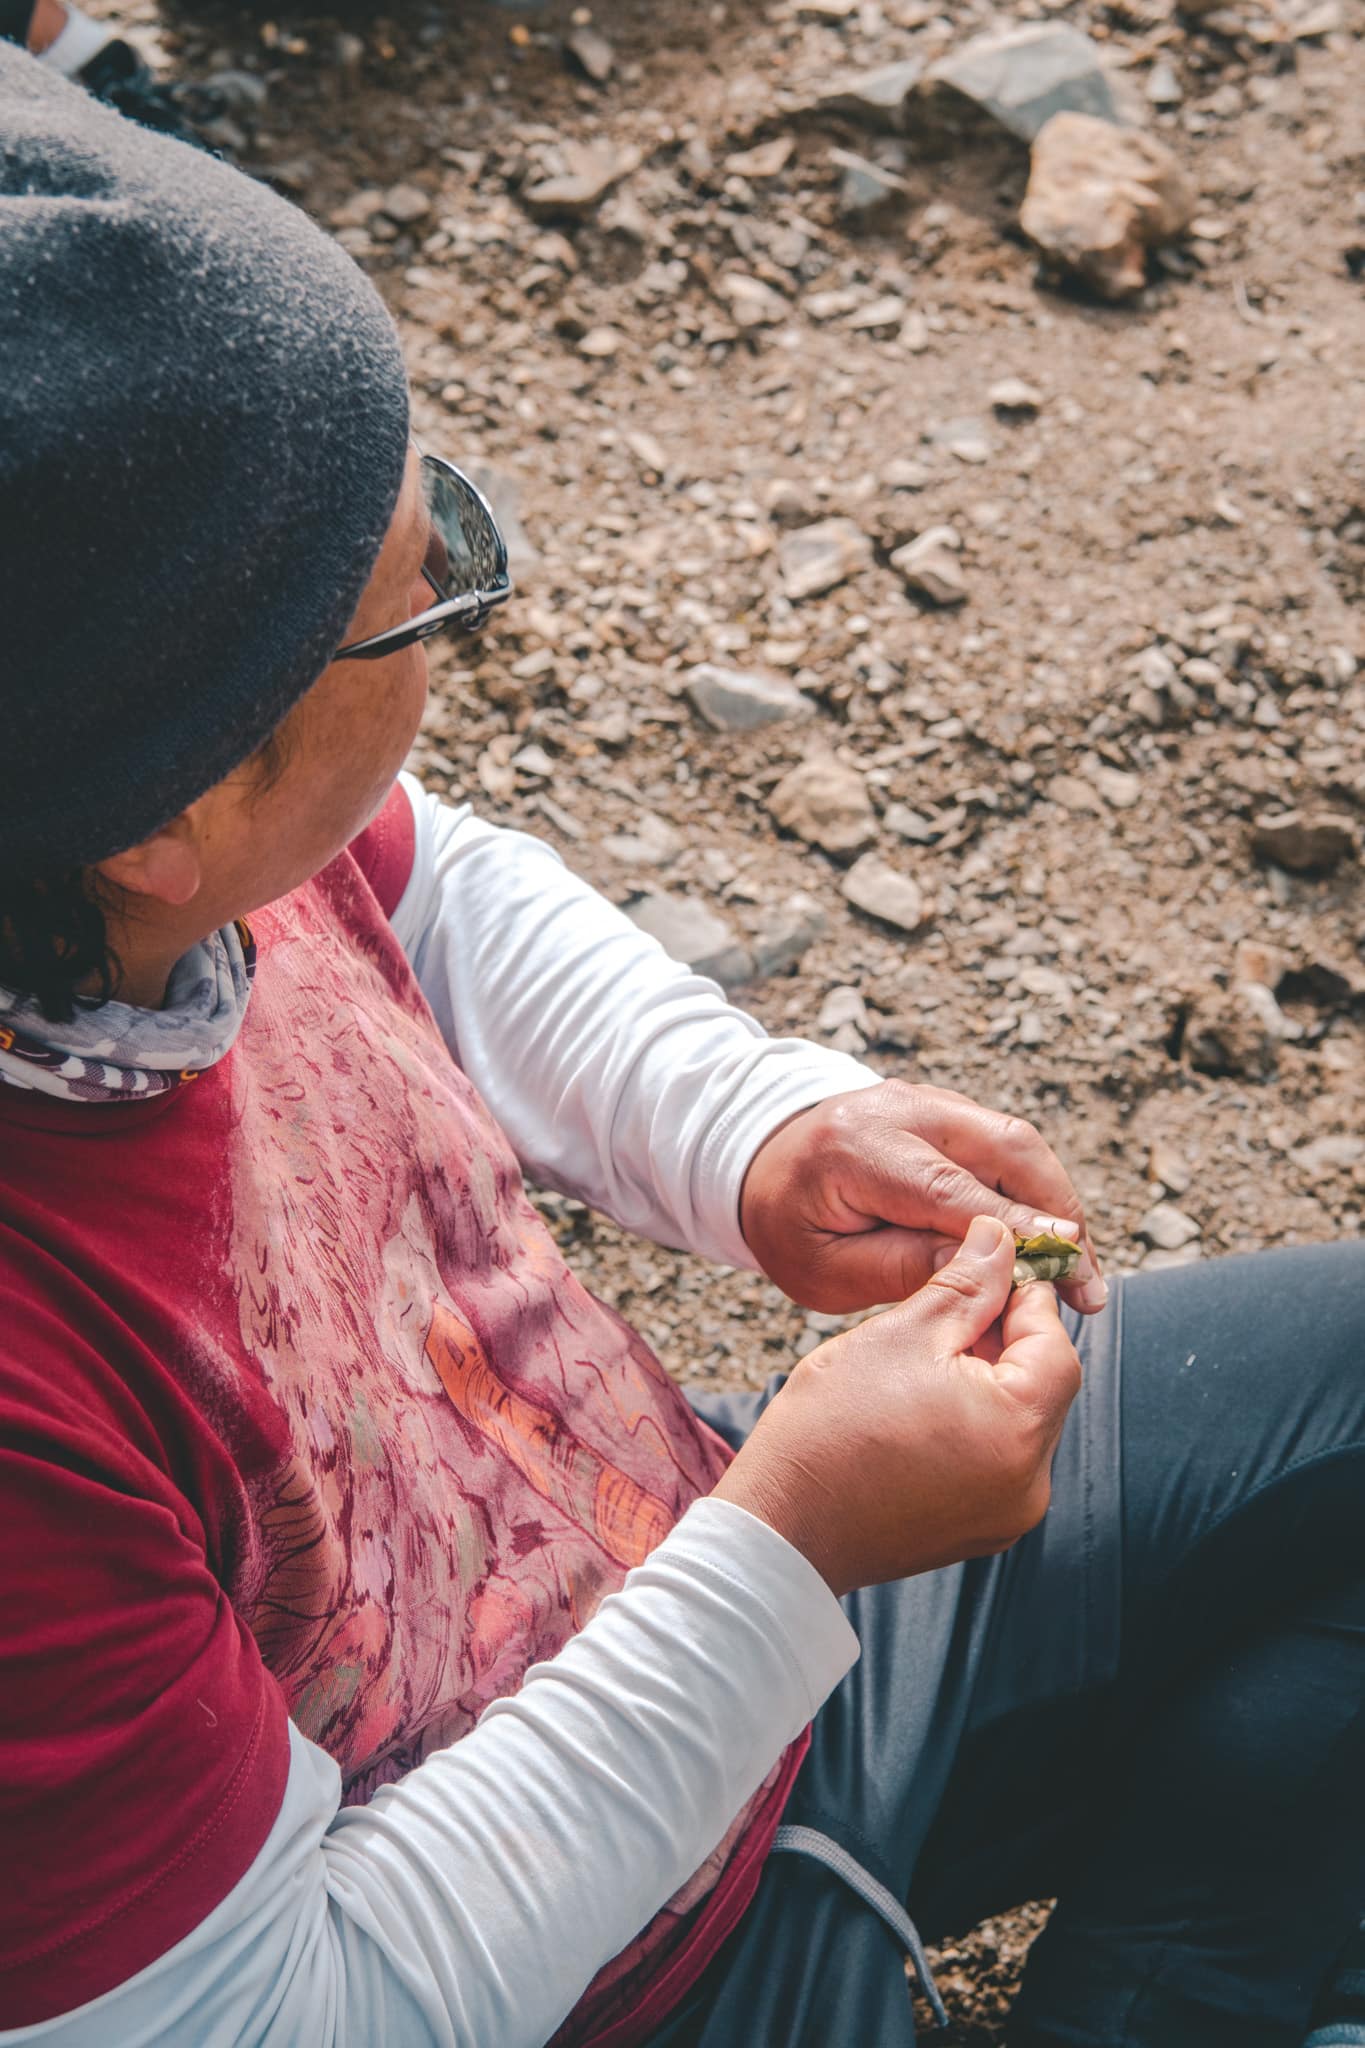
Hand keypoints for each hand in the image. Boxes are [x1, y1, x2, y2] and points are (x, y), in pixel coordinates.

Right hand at [713, 1215, 1081, 1595]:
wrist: (780, 1526)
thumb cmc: (830, 1427)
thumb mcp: (902, 1333)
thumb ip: (966, 1284)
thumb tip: (1002, 1240)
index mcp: (1018, 1429)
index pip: (1053, 1343)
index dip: (1022, 1298)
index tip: (984, 1271)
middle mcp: (1029, 1483)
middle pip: (1042, 1385)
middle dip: (1002, 1341)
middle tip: (946, 1313)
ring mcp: (1007, 1515)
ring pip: (1019, 1422)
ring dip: (987, 1383)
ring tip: (923, 1364)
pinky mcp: (981, 1531)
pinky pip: (997, 1460)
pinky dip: (972, 1426)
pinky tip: (919, 1409)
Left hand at [739, 1079, 1105, 1316]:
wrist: (762, 1161)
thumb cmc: (789, 1225)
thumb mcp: (826, 1269)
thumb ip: (902, 1266)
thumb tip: (989, 1270)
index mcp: (858, 1148)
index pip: (953, 1191)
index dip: (1019, 1232)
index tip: (1069, 1272)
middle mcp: (900, 1109)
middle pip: (1007, 1148)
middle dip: (1058, 1215)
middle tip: (1086, 1284)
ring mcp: (927, 1100)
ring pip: (1017, 1143)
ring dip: (1056, 1205)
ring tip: (1077, 1272)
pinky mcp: (945, 1108)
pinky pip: (1004, 1145)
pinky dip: (1035, 1192)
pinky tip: (1047, 1242)